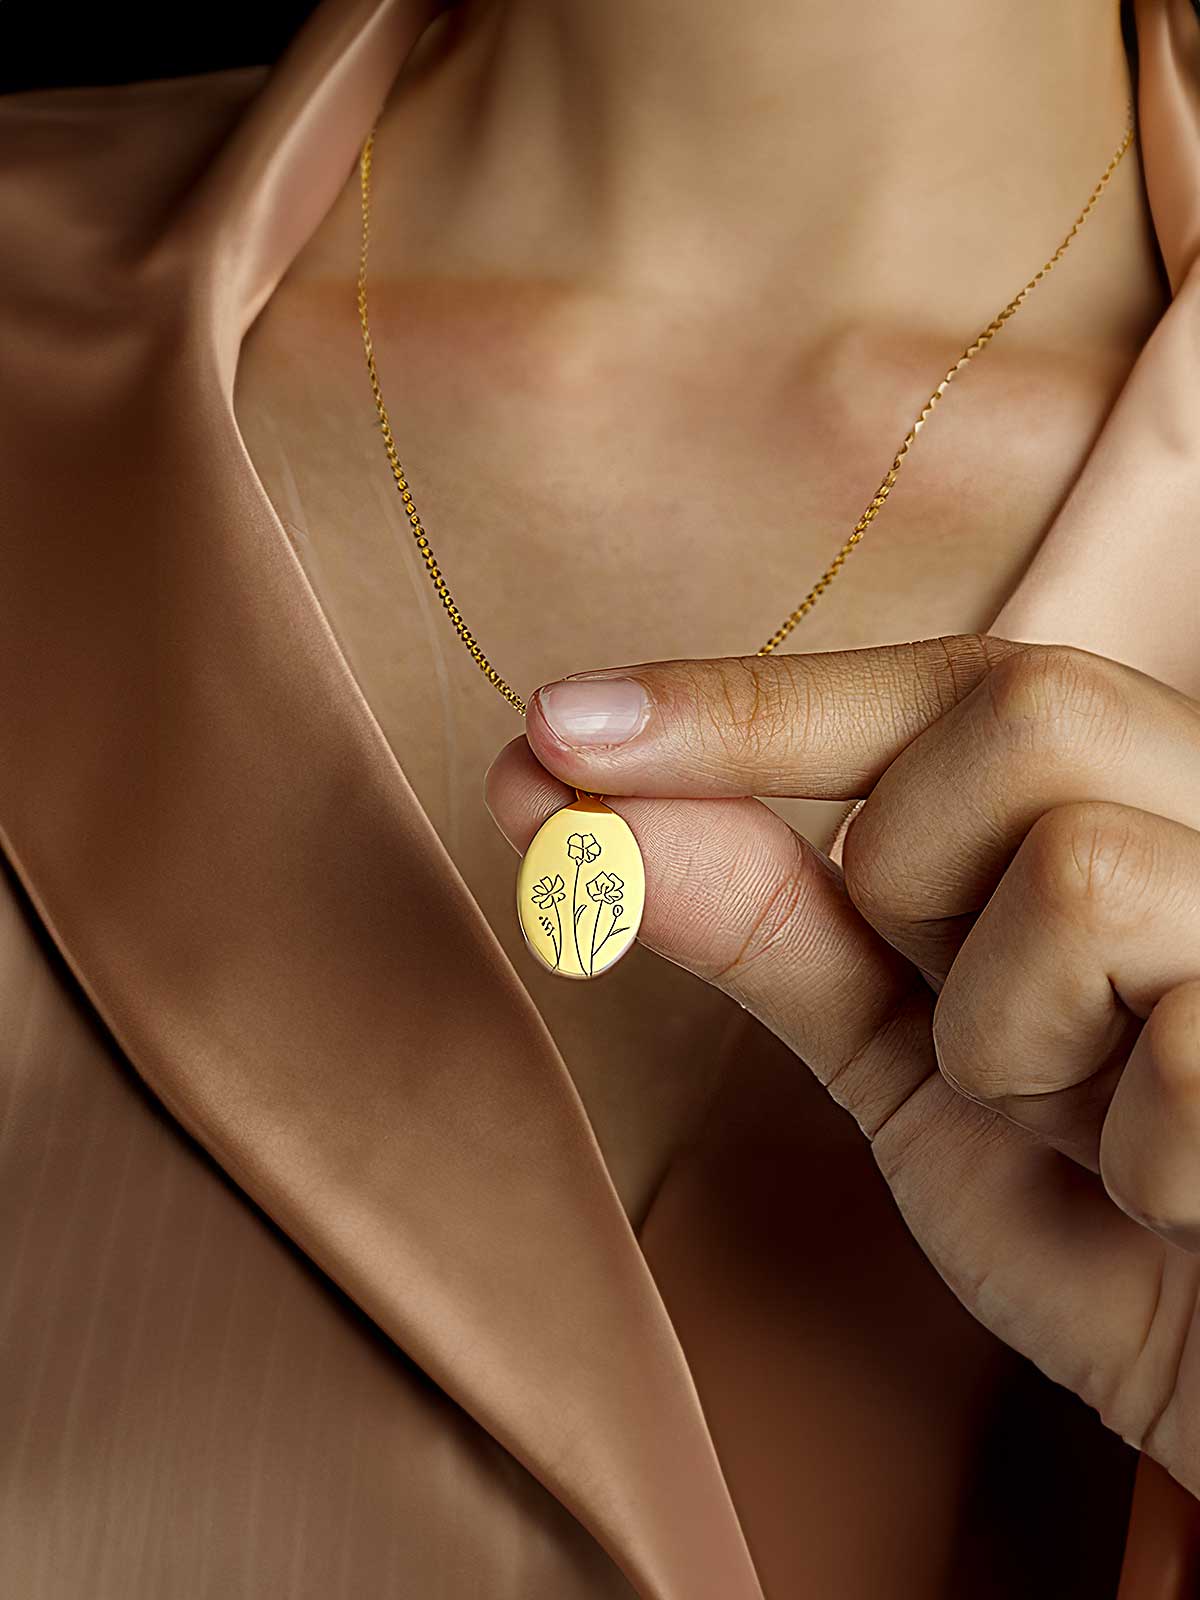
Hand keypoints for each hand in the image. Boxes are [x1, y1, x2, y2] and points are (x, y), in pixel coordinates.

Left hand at [485, 635, 1199, 1493]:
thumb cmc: (1081, 1203)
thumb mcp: (907, 1058)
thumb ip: (772, 925)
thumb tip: (575, 809)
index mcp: (1122, 793)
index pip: (935, 686)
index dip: (741, 704)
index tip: (554, 726)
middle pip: (1019, 715)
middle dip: (919, 878)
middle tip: (970, 1025)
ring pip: (1078, 877)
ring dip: (1013, 1048)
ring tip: (1082, 1127)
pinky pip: (1179, 1064)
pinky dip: (1123, 1165)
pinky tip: (1167, 1200)